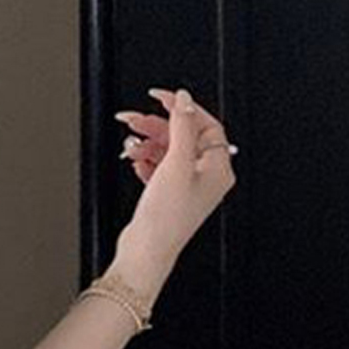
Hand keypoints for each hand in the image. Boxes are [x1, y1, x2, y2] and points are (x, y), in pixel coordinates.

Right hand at [113, 86, 237, 270]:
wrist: (146, 251)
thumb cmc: (167, 217)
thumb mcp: (176, 163)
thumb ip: (182, 126)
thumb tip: (185, 100)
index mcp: (217, 169)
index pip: (206, 125)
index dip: (184, 108)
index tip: (162, 98)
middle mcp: (205, 177)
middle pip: (184, 136)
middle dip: (157, 126)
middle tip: (135, 119)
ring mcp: (187, 186)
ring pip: (168, 150)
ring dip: (148, 143)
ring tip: (131, 144)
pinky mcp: (169, 194)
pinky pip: (159, 166)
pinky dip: (146, 160)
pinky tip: (136, 161)